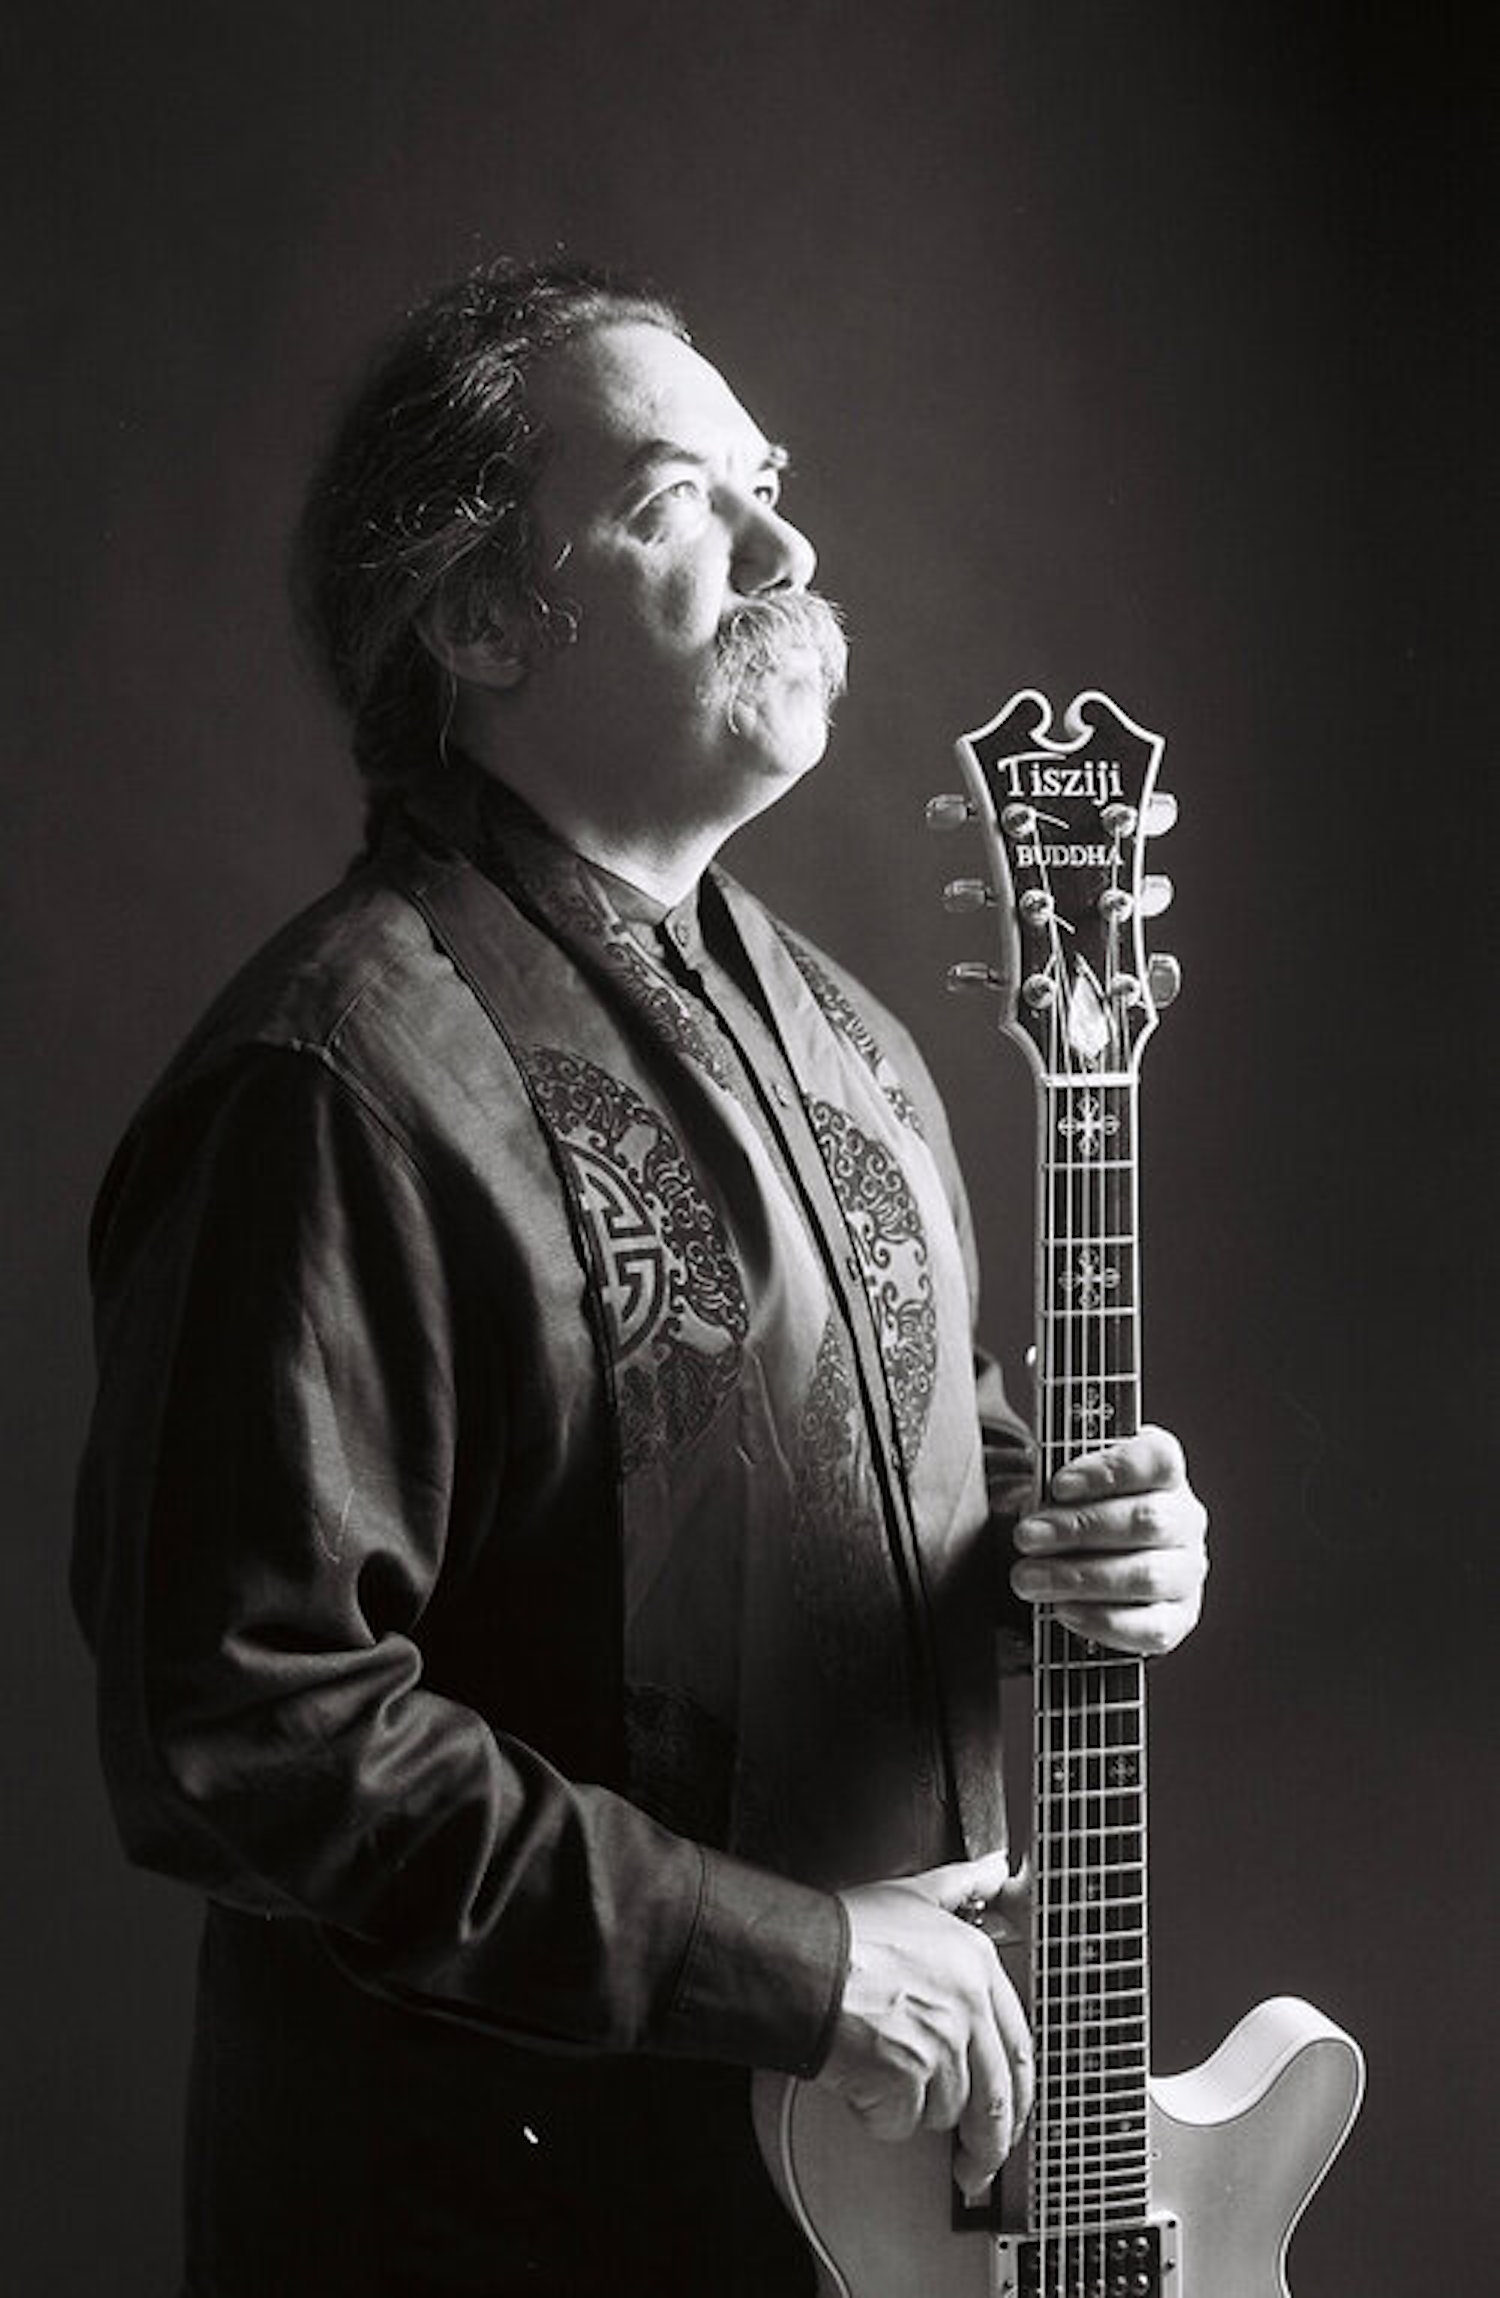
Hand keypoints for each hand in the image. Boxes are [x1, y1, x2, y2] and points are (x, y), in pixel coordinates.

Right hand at [816, 1849, 1032, 2202]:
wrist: (797, 1959)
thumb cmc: (844, 1931)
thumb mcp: (912, 1894)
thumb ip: (961, 1885)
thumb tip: (995, 1868)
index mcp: (977, 1966)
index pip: (1019, 2046)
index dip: (1016, 2089)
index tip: (1010, 2110)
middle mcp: (967, 2007)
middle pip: (995, 2098)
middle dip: (987, 2142)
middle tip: (975, 2163)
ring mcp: (939, 2047)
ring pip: (944, 2111)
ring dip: (915, 2108)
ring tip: (882, 2075)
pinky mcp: (903, 2080)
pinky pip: (898, 2122)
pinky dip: (878, 2114)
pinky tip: (859, 2081)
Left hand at [1011, 1424, 1207, 1656]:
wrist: (1092, 1561)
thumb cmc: (1078, 1512)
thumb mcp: (1068, 1485)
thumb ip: (1057, 1483)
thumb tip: (1026, 1499)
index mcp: (1164, 1473)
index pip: (1158, 1460)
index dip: (1109, 1472)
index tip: (1058, 1486)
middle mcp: (1185, 1518)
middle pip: (1148, 1520)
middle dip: (1079, 1529)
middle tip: (1027, 1536)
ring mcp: (1186, 1570)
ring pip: (1148, 1576)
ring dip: (1081, 1578)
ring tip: (1030, 1578)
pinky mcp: (1179, 1617)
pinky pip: (1151, 1628)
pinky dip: (1103, 1620)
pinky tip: (1064, 1610)